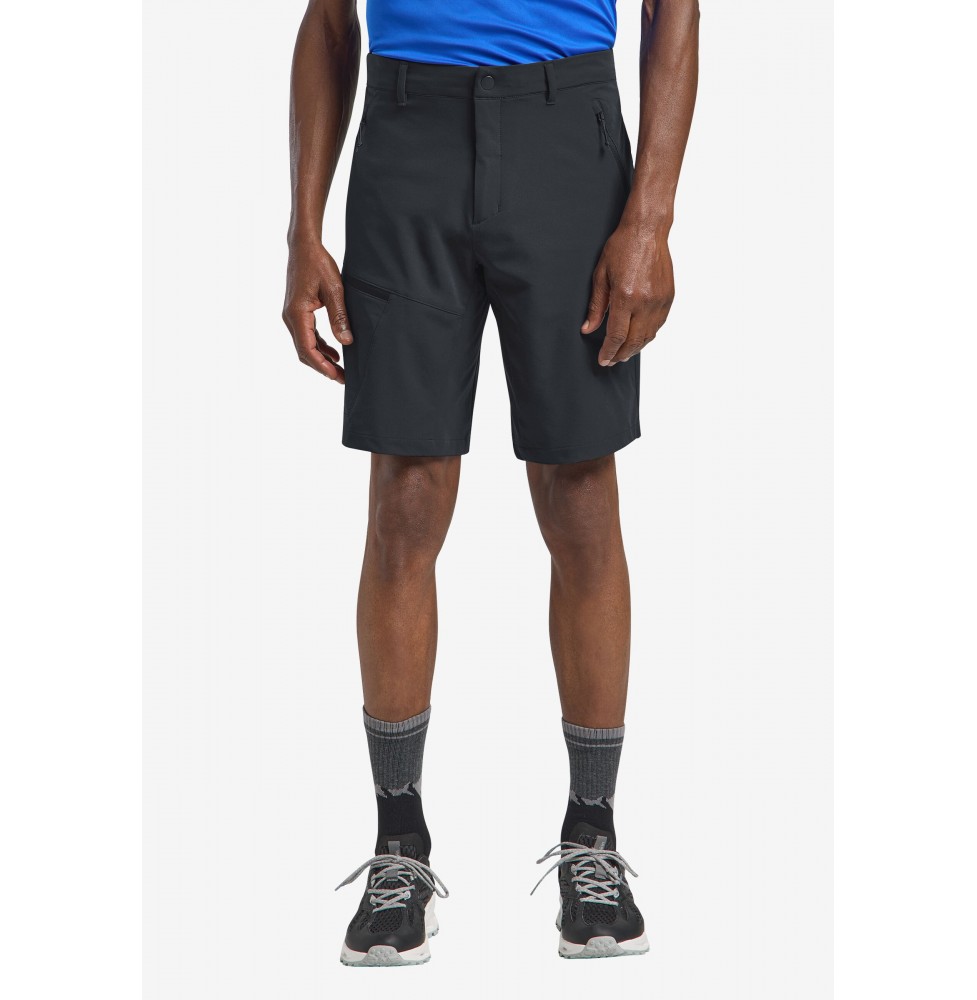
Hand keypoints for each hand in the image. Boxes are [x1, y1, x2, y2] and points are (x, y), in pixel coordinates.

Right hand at [282, 240, 351, 383]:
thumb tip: (346, 342)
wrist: (304, 247)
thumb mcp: (335, 289)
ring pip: (305, 345)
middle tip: (343, 379)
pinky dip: (319, 346)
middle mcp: (290, 317)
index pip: (307, 348)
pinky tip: (333, 353)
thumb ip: (339, 317)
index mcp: (297, 313)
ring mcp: (292, 316)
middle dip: (323, 367)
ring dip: (321, 359)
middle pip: (304, 351)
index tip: (336, 376)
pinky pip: (307, 335)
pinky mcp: (297, 312)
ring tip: (340, 370)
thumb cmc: (318, 263)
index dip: (321, 365)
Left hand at [581, 219, 674, 365]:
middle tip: (611, 361)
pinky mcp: (669, 297)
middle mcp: (645, 302)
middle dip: (621, 355)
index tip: (603, 360)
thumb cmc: (622, 248)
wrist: (647, 231)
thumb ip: (596, 306)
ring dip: (635, 348)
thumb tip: (588, 328)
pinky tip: (639, 338)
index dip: (608, 351)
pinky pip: (659, 325)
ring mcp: (659, 301)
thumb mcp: (601, 275)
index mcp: (626, 297)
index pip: (616, 336)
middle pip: (634, 341)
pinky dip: (648, 335)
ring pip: (648, 336)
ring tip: (623, 353)